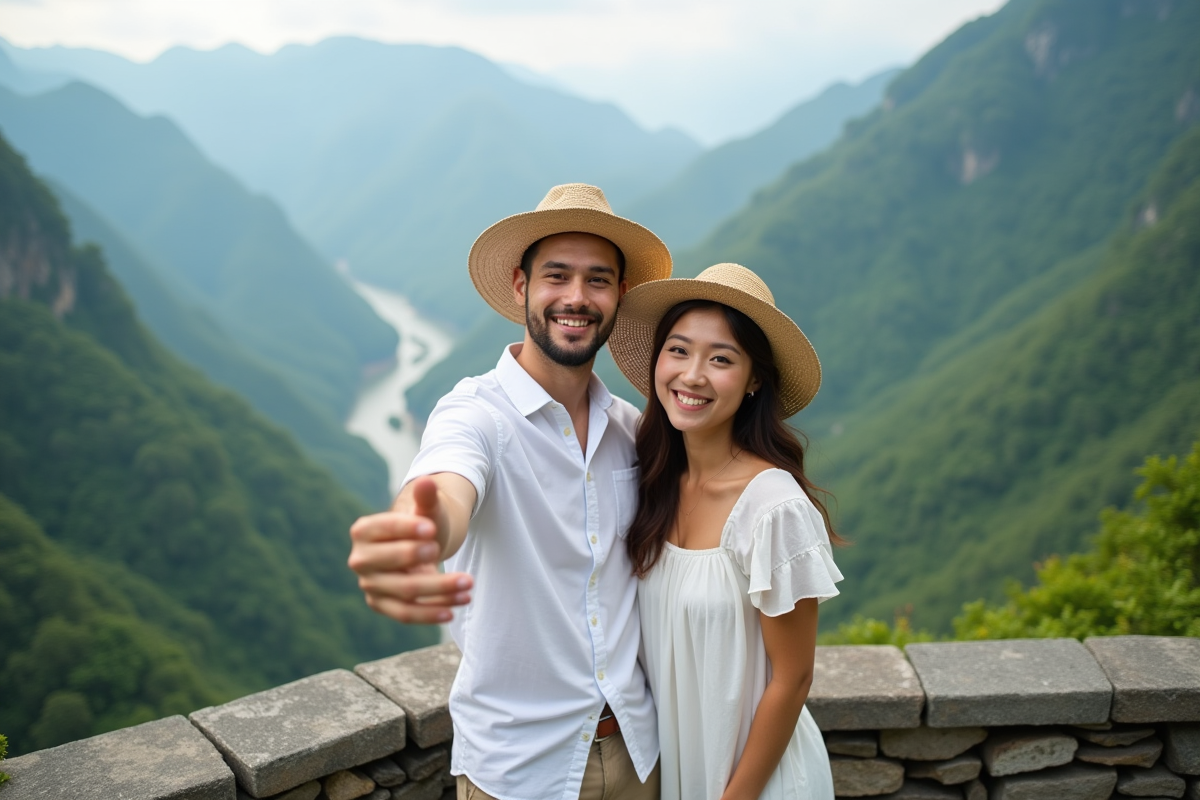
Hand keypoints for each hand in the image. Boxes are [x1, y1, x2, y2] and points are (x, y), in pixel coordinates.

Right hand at [348, 476, 473, 623]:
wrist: (422, 547)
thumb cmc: (423, 524)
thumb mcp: (428, 509)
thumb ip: (427, 498)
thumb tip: (426, 481)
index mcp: (364, 531)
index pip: (383, 529)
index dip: (405, 529)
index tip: (431, 529)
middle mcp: (361, 560)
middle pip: (392, 563)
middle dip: (418, 558)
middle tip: (442, 551)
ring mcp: (370, 585)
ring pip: (405, 592)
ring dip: (438, 590)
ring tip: (468, 583)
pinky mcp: (383, 605)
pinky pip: (407, 614)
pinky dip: (432, 613)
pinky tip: (456, 608)